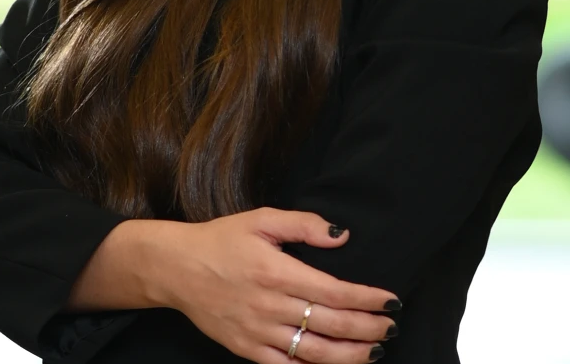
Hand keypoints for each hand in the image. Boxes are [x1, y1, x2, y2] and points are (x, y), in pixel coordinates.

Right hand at [161, 206, 399, 363]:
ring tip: (374, 350)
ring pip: (315, 353)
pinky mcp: (247, 350)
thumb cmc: (222, 239)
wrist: (178, 268)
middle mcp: (271, 306)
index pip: (334, 291)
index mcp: (277, 271)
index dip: (367, 299)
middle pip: (331, 325)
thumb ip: (303, 224)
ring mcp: (259, 332)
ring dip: (350, 356)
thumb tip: (340, 235)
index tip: (390, 300)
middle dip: (368, 328)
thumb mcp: (262, 219)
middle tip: (391, 327)